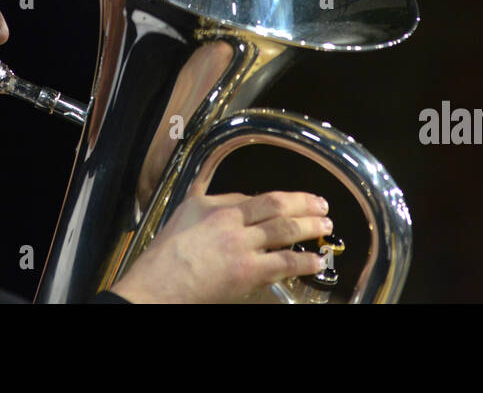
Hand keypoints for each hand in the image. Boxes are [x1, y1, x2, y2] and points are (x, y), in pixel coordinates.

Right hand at [109, 190, 331, 302]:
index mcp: (218, 208)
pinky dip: (303, 261)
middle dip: (305, 206)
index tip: (301, 199)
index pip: (261, 198)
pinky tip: (315, 261)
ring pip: (284, 233)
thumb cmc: (166, 255)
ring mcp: (241, 248)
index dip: (288, 198)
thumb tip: (238, 197)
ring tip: (325, 227)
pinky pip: (282, 264)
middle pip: (277, 208)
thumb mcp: (186, 214)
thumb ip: (214, 202)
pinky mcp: (246, 274)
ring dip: (309, 228)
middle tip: (323, 207)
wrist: (156, 286)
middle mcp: (232, 223)